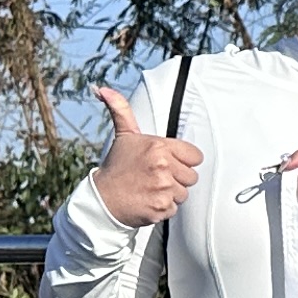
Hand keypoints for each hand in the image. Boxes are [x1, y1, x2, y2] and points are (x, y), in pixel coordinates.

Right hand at [92, 87, 203, 225]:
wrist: (102, 200)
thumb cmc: (116, 168)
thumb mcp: (124, 136)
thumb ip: (121, 110)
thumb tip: (103, 90)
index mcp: (159, 147)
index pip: (195, 156)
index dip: (182, 160)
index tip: (167, 163)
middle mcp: (163, 166)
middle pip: (191, 176)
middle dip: (177, 177)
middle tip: (155, 176)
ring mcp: (163, 188)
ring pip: (184, 192)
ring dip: (170, 193)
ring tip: (151, 188)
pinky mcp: (162, 207)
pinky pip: (176, 207)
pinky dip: (164, 207)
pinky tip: (149, 200)